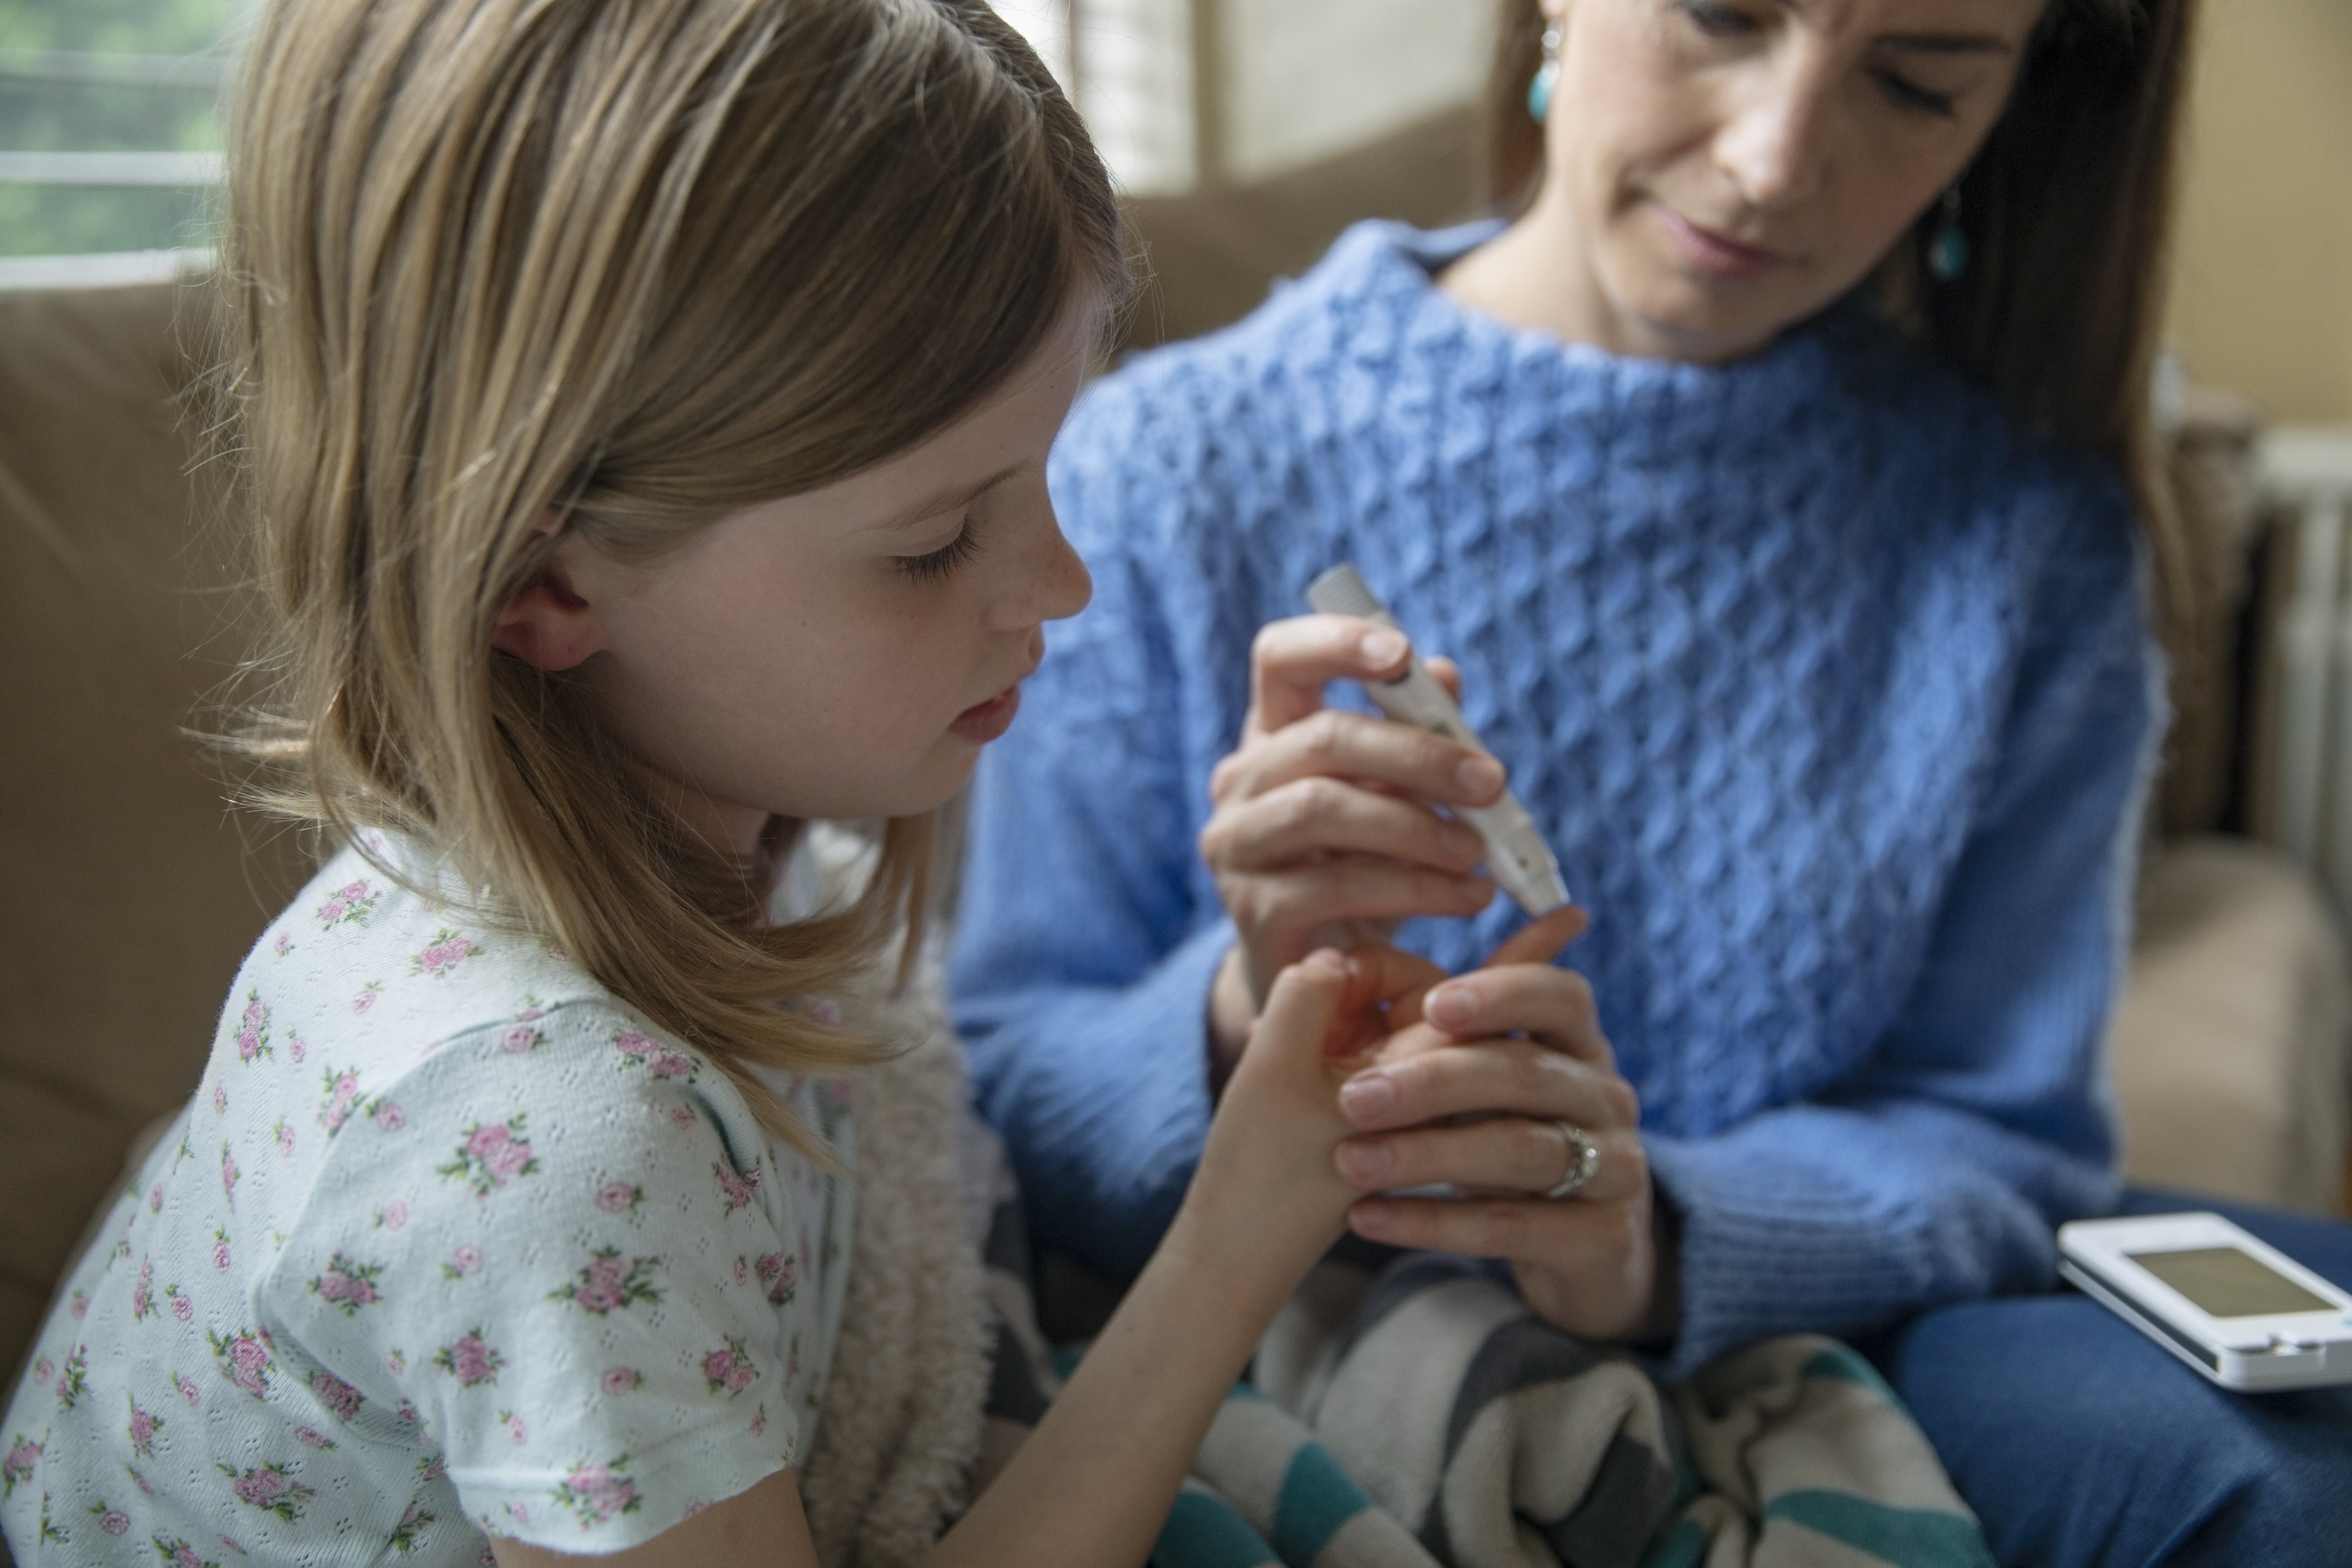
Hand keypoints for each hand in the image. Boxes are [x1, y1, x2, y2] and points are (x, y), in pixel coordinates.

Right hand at [1185, 947, 1432, 1277]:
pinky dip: (1323, 1043)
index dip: (1381, 965)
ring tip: (1275, 1035)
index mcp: (1429, 1083)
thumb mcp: (1276, 1061)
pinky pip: (1368, 1061)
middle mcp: (1433, 1098)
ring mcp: (1405, 1113)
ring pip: (1389, 1031)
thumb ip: (1309, 989)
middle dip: (1359, 988)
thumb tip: (1334, 958)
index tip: (1326, 984)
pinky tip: (1268, 1047)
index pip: (1445, 989)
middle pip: (1424, 1004)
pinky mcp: (1377, 1124)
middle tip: (1306, 1004)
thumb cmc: (1261, 1166)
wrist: (1241, 1254)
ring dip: (1335, 1017)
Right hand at [1201, 613, 1508, 1073]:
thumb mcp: (1396, 796)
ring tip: (1481, 852)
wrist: (1325, 970)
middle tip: (1493, 782)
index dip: (1334, 642)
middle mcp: (1240, 781)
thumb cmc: (1367, 864)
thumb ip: (1418, 738)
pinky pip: (1334, 887)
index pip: (1279, 658)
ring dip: (1417, 828)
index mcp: (1273, 733)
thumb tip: (1447, 675)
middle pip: (1321, 739)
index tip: (1402, 652)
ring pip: (1323, 809)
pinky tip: (1468, 898)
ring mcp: (1237, 847)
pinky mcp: (1253, 913)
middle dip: (1417, 755)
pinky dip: (1414, 889)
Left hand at [1331, 908, 1676, 1345]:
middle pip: (1525, 1075)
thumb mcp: (1498, 1077)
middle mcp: (1608, 1098)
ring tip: (1350, 1161)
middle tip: (1351, 1098)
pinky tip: (1366, 1217)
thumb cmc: (1515, 1136)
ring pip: (1517, 1151)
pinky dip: (1432, 1223)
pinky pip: (1508, 1226)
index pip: (1561, 995)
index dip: (1500, 994)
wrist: (1583, 1250)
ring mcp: (1616, 1169)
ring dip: (1426, 1155)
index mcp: (1583, 1044)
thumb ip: (1463, 1018)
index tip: (1431, 1005)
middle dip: (1434, 1082)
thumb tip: (1384, 946)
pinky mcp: (1600, 1238)